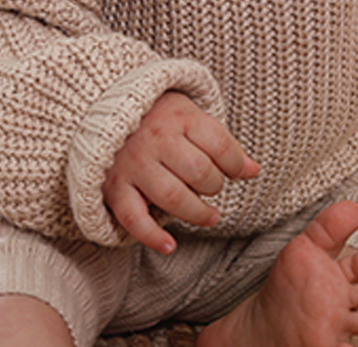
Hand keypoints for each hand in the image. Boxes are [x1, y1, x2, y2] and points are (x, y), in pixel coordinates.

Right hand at [103, 90, 260, 253]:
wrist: (103, 111)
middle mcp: (156, 141)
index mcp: (180, 119)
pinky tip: (169, 246)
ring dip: (196, 213)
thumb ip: (222, 144)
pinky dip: (152, 236)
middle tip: (213, 189)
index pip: (220, 146)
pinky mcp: (114, 187)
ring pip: (173, 197)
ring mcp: (134, 165)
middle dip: (214, 187)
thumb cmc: (158, 118)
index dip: (235, 164)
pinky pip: (133, 218)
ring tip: (209, 217)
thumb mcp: (192, 118)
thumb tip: (253, 171)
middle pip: (200, 173)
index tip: (235, 172)